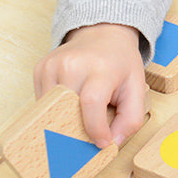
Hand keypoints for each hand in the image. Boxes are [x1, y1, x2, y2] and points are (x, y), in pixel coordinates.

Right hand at [33, 23, 147, 148]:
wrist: (103, 34)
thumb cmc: (120, 63)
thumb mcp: (137, 88)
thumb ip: (131, 119)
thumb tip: (111, 143)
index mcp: (101, 68)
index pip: (91, 103)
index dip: (95, 129)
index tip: (101, 142)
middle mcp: (72, 65)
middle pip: (67, 112)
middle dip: (77, 132)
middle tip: (86, 142)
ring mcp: (52, 66)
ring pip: (51, 110)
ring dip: (64, 121)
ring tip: (78, 119)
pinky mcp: (40, 69)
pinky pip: (43, 102)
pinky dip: (54, 110)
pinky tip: (69, 104)